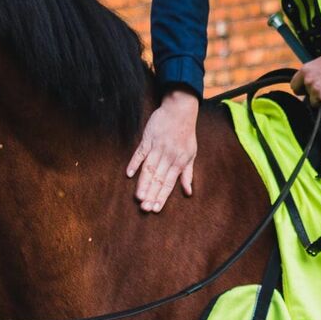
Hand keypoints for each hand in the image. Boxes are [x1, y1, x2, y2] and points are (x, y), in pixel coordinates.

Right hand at [126, 90, 198, 212]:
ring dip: (143, 183)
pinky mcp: (148, 139)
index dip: (162, 196)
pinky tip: (128, 174)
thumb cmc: (186, 134)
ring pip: (149, 168)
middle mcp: (168, 156)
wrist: (180, 110)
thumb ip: (187, 174)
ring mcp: (157, 147)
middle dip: (151, 194)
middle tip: (144, 207)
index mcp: (179, 161)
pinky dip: (134, 162)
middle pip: (158, 178)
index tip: (155, 209)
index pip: (169, 183)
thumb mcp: (191, 154)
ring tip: (138, 196)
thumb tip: (188, 192)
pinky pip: (140, 153)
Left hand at [290, 49, 320, 105]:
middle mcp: (308, 81)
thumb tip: (306, 83)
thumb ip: (310, 74)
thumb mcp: (319, 63)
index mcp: (305, 70)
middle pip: (304, 96)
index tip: (305, 90)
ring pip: (315, 102)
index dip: (301, 88)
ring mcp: (316, 90)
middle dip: (312, 95)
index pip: (294, 86)